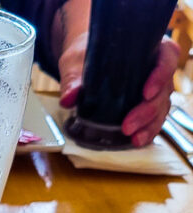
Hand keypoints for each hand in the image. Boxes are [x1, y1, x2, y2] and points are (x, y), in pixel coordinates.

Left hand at [60, 35, 181, 147]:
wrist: (82, 59)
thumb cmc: (85, 54)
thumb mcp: (75, 62)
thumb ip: (73, 79)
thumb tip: (68, 99)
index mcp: (148, 49)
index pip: (166, 57)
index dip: (161, 75)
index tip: (146, 92)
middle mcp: (155, 69)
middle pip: (163, 90)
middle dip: (147, 111)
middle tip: (127, 126)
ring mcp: (152, 88)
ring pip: (160, 107)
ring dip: (149, 125)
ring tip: (134, 138)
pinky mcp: (144, 104)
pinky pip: (152, 118)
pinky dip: (147, 130)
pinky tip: (136, 141)